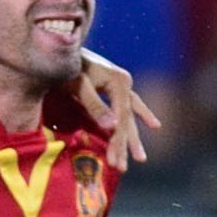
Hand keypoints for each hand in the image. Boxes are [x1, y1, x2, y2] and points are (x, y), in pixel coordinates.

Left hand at [75, 50, 159, 170]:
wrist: (59, 48)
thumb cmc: (67, 66)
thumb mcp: (77, 85)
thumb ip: (94, 105)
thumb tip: (112, 127)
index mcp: (118, 81)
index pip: (121, 118)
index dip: (118, 141)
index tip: (114, 161)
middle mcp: (124, 82)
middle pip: (125, 120)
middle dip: (123, 145)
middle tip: (121, 168)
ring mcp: (121, 84)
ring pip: (130, 116)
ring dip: (133, 138)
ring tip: (141, 159)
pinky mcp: (116, 86)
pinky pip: (132, 105)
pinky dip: (142, 115)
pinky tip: (156, 126)